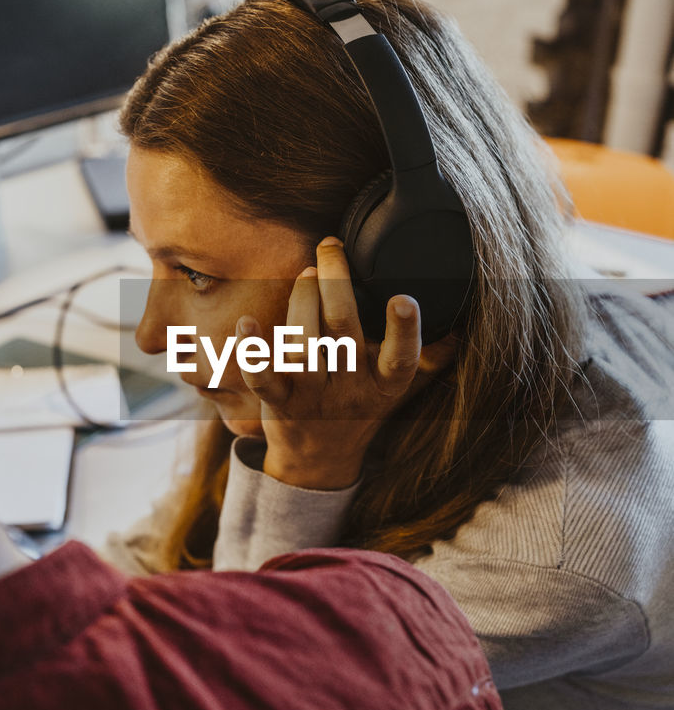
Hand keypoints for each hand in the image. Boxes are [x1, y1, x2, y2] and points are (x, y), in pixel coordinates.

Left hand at [236, 238, 455, 489]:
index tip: (403, 299)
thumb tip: (464, 322)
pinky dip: (251, 351)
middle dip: (335, 285)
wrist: (319, 461)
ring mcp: (312, 397)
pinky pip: (262, 378)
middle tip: (330, 247)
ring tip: (307, 273)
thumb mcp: (401, 389)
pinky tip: (245, 324)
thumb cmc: (362, 408)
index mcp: (385, 385)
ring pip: (304, 346)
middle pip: (343, 334)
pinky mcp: (279, 403)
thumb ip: (430, 357)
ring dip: (302, 302)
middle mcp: (350, 390)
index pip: (401, 359)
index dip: (405, 331)